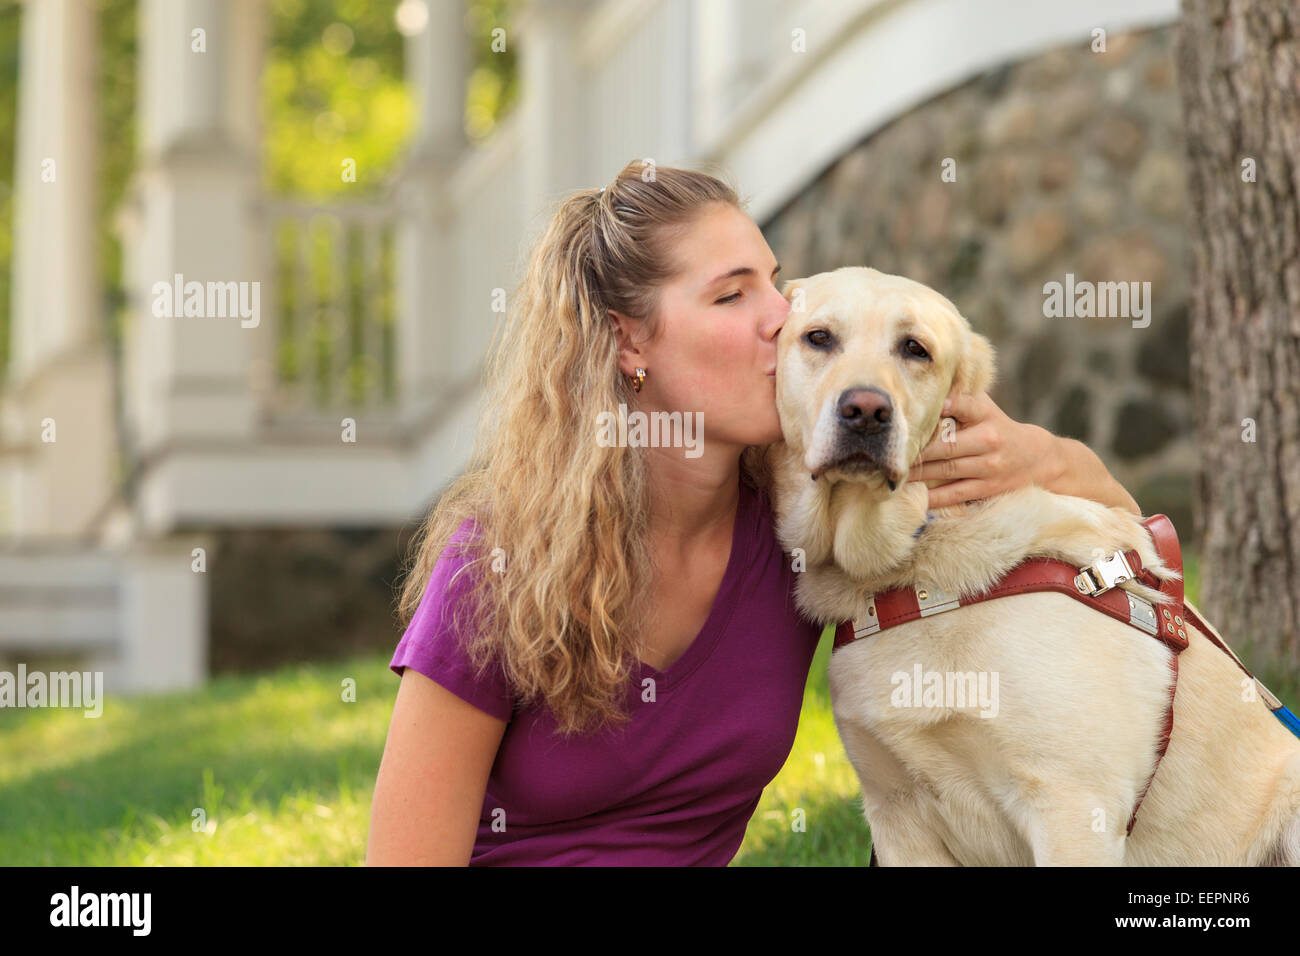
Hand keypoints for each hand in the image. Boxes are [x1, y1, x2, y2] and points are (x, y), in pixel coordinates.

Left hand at [907, 388, 1058, 508]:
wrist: (1037, 458)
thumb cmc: (996, 426)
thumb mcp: (985, 408)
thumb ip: (959, 398)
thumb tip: (923, 387)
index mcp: (986, 415)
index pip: (964, 405)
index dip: (944, 406)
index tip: (918, 410)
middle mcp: (988, 439)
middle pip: (946, 445)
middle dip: (916, 450)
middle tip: (889, 453)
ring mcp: (989, 466)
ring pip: (947, 470)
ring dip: (918, 473)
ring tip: (893, 473)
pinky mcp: (988, 487)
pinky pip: (955, 493)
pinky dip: (934, 498)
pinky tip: (915, 497)